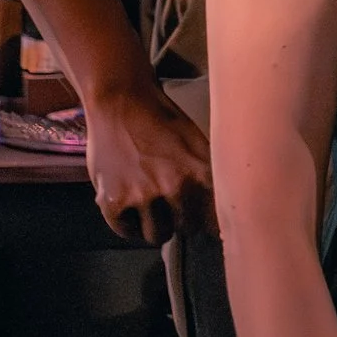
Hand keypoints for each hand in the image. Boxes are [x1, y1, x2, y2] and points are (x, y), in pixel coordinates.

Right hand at [83, 82, 214, 244]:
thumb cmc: (165, 119)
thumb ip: (209, 177)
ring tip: (153, 211)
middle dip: (182, 221)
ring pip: (156, 236)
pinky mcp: (112, 201)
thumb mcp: (199, 144)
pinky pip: (125, 231)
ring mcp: (142, 196)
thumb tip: (223, 213)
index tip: (209, 228)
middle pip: (186, 229)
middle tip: (174, 209)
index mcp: (202, 174)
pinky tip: (131, 209)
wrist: (122, 101)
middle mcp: (176, 188)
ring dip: (156, 227)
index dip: (212, 226)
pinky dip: (128, 225)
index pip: (215, 221)